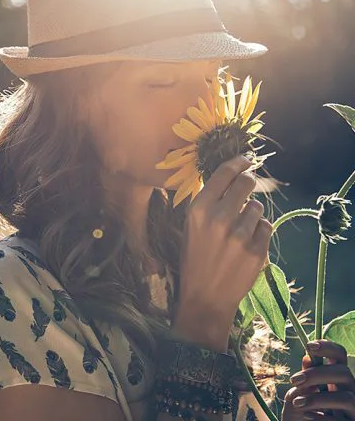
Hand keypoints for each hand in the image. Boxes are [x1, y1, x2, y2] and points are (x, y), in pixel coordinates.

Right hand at [172, 155, 272, 349]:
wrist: (205, 297)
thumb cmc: (194, 258)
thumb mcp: (191, 226)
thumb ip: (208, 201)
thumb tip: (230, 176)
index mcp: (199, 209)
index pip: (225, 173)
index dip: (238, 162)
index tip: (246, 159)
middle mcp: (219, 218)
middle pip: (247, 183)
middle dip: (248, 184)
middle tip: (245, 191)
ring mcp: (240, 235)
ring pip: (258, 207)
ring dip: (251, 213)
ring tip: (239, 231)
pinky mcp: (257, 250)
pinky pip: (266, 226)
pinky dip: (259, 232)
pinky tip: (246, 244)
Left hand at [282, 340, 354, 420]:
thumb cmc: (300, 412)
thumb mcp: (298, 394)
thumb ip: (304, 379)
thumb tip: (308, 358)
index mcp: (334, 378)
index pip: (339, 356)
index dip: (328, 347)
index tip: (308, 345)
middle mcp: (348, 391)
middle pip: (344, 373)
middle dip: (317, 374)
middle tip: (294, 379)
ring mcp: (353, 410)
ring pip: (347, 398)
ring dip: (318, 398)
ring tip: (296, 402)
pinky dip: (323, 417)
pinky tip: (307, 416)